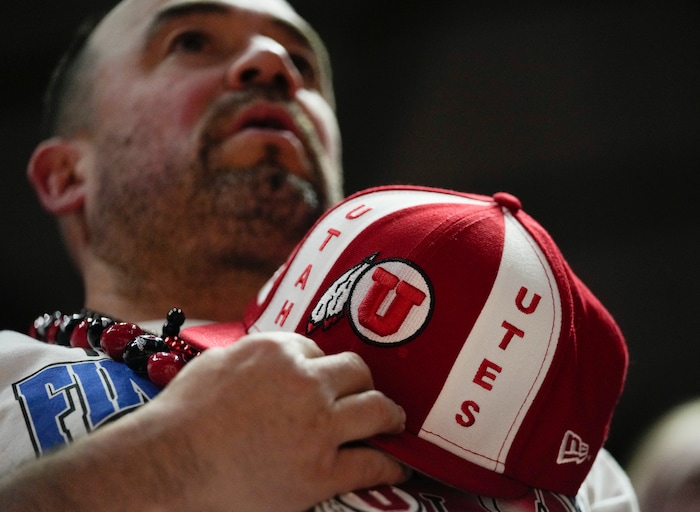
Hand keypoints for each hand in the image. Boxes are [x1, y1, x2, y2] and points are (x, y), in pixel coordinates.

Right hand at [0, 332, 406, 511]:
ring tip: (395, 422)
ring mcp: (317, 427)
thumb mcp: (218, 362)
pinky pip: (372, 464)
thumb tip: (273, 356)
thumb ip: (254, 355)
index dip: (321, 369)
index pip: (318, 351)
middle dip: (360, 382)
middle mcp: (305, 382)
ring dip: (389, 415)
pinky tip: (397, 468)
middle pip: (357, 371)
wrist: (167, 462)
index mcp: (278, 351)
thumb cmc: (181, 413)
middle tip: (365, 396)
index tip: (325, 382)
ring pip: (377, 409)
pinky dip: (390, 465)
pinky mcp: (320, 472)